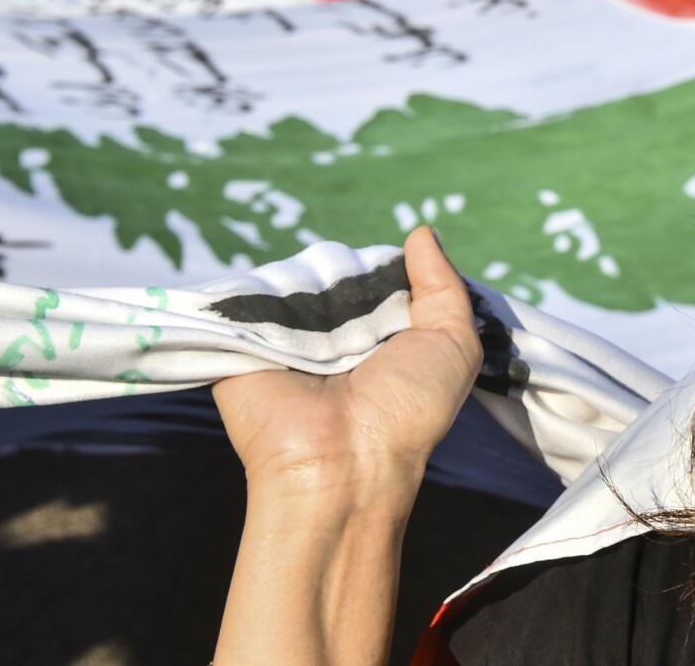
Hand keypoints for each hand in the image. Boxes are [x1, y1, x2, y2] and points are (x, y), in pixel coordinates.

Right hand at [214, 227, 482, 494]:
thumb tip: (420, 232)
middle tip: (355, 303)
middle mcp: (332, 334)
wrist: (343, 462)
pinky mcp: (240, 341)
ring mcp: (285, 336)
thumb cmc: (408, 410)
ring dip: (308, 283)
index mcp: (379, 334)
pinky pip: (248, 296)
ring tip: (322, 310)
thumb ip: (443, 286)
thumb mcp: (453, 343)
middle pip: (333, 269)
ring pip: (294, 277)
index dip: (384, 268)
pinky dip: (264, 292)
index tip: (391, 277)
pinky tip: (280, 299)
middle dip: (346, 273)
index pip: (376, 274)